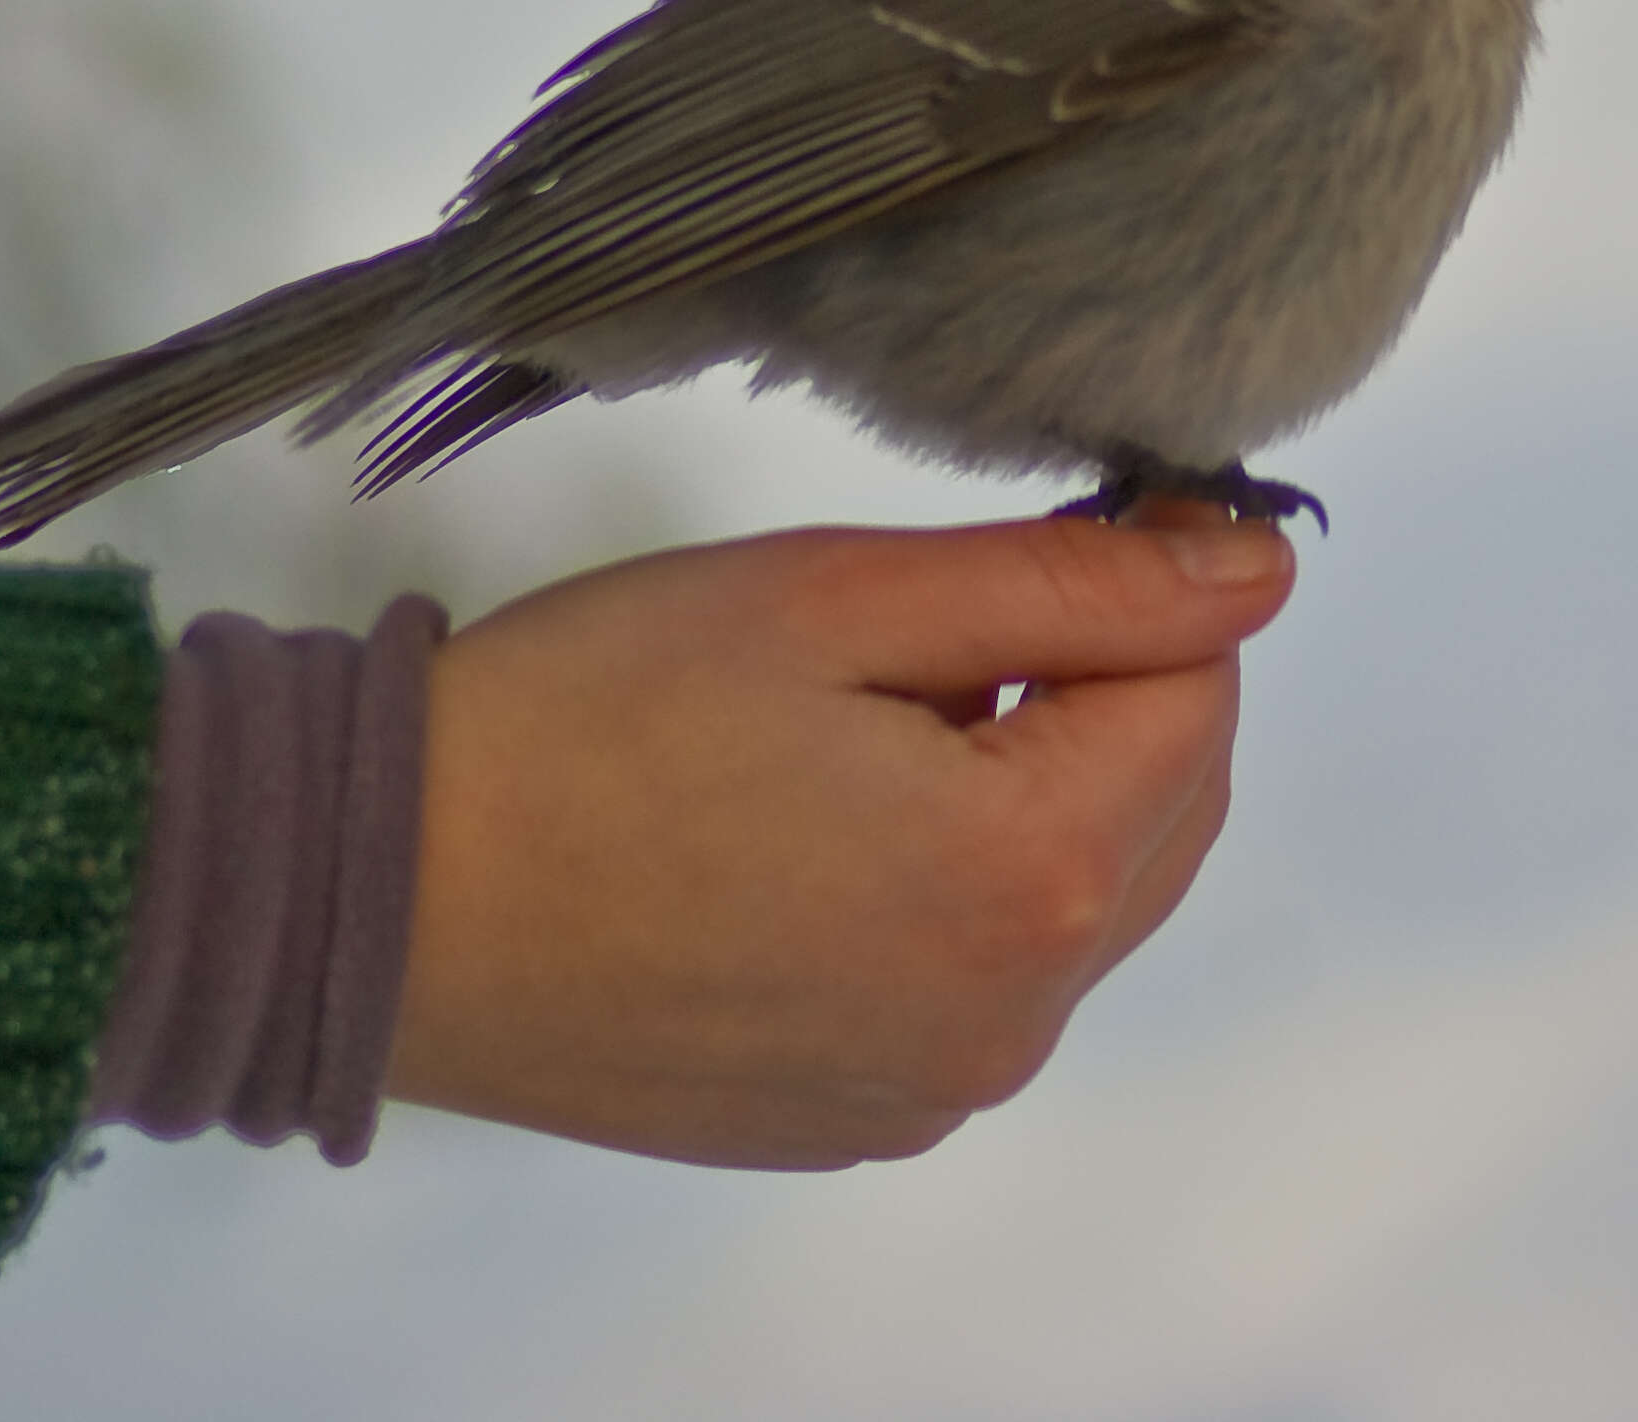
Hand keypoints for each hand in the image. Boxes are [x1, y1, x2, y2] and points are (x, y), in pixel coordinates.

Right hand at [382, 504, 1292, 1166]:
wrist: (382, 897)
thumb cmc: (588, 721)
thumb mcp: (836, 599)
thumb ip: (1068, 587)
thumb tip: (1255, 568)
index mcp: (1029, 874)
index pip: (1198, 690)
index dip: (1150, 584)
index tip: (1072, 518)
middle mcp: (1012, 1014)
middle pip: (1164, 806)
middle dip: (1102, 691)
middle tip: (941, 618)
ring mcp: (937, 1085)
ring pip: (1077, 898)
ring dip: (1028, 790)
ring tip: (859, 723)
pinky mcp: (859, 1120)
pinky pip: (977, 982)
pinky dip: (951, 890)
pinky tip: (817, 828)